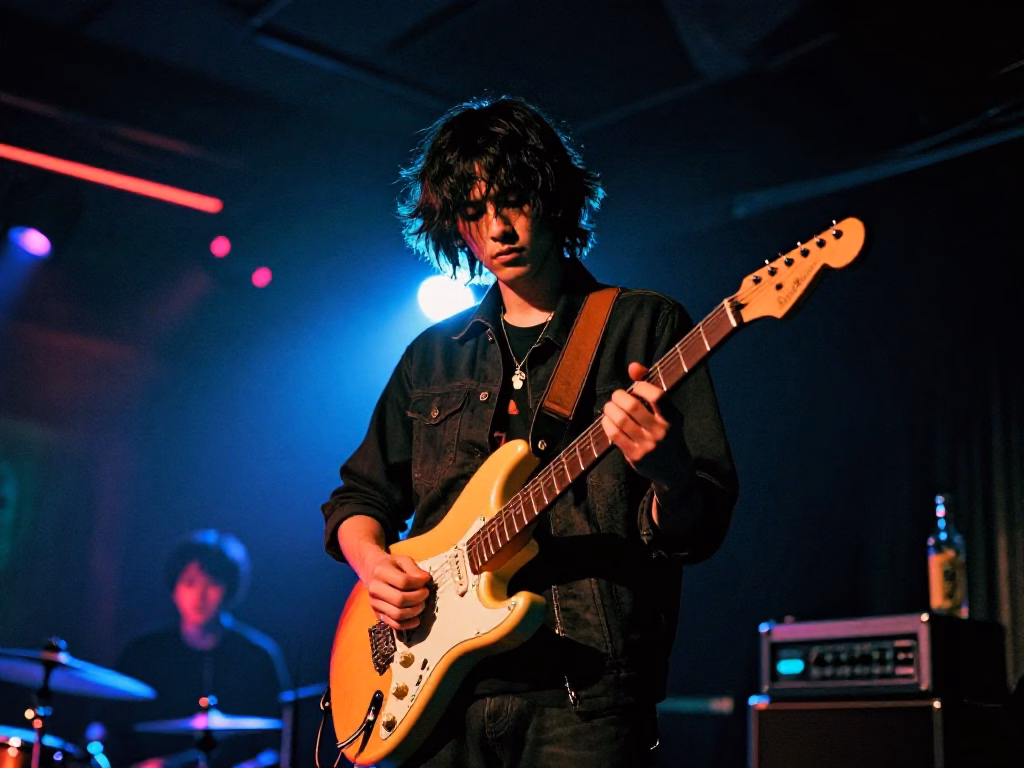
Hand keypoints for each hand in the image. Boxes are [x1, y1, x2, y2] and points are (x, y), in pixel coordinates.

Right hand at [362, 550, 430, 630]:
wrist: (374, 573)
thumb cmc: (392, 566)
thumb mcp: (403, 560)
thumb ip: (414, 569)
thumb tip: (425, 579)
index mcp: (380, 572)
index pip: (403, 582)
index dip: (418, 583)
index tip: (426, 581)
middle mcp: (375, 589)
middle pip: (400, 600)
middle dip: (418, 598)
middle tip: (425, 594)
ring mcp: (375, 603)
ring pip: (397, 614)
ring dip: (414, 611)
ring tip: (421, 604)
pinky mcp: (378, 614)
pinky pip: (394, 624)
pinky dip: (408, 624)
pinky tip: (416, 619)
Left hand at [601, 362, 689, 488]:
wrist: (674, 470)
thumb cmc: (667, 434)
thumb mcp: (666, 413)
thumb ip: (650, 389)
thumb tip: (632, 366)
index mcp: (673, 418)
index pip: (657, 396)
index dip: (641, 386)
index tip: (634, 388)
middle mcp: (662, 431)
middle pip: (633, 406)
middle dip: (619, 397)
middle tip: (616, 396)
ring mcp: (648, 445)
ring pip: (621, 420)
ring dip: (610, 409)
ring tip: (609, 407)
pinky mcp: (636, 457)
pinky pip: (615, 435)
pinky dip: (607, 424)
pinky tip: (607, 420)